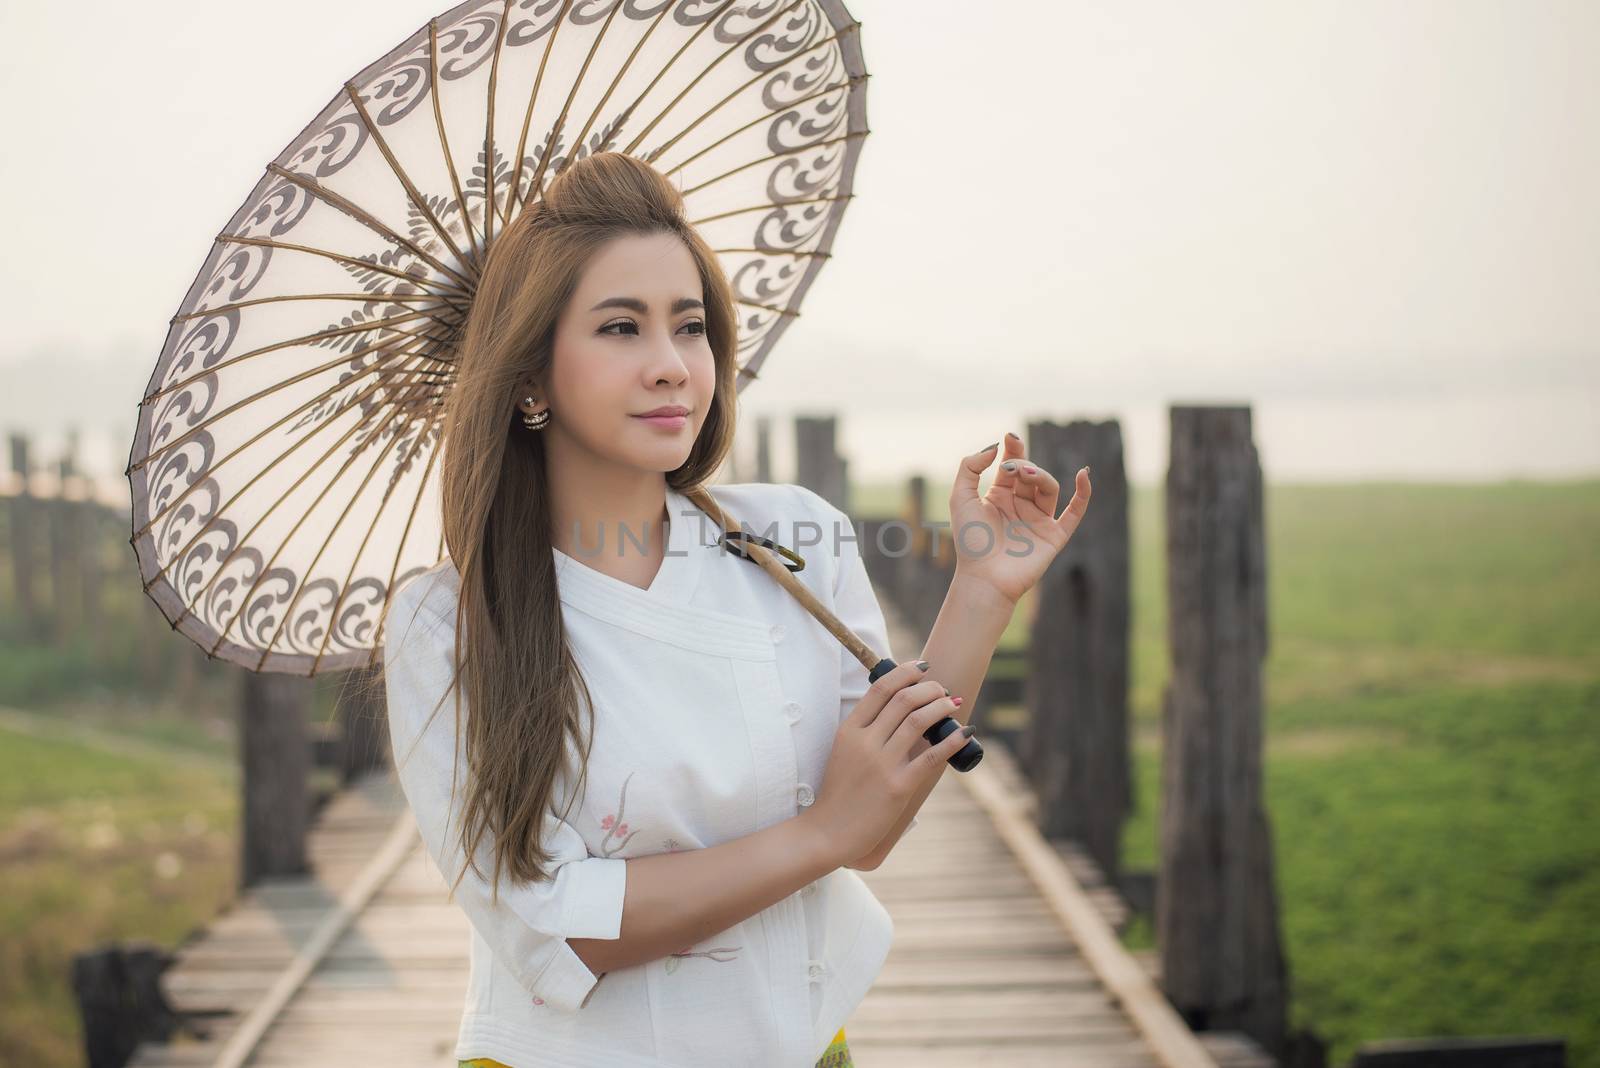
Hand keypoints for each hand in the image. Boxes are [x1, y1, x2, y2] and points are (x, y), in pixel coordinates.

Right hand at [804, 660, 970, 865]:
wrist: (828, 831)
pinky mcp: (898, 786)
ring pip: (919, 720)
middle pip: (903, 699)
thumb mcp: (843, 753)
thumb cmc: (838, 793)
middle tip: (942, 688)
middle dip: (929, 687)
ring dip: (942, 706)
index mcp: (849, 730)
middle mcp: (865, 742)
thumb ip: (865, 732)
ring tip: (953, 704)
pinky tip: (965, 732)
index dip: (905, 672)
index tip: (921, 667)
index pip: (880, 688)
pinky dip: (952, 740)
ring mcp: (882, 764)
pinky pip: (931, 756)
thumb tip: (898, 713)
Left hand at [948, 432, 1091, 605]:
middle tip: (1012, 467)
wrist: (984, 577)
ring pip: (1048, 487)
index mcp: (999, 497)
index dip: (1014, 450)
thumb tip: (995, 447)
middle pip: (1031, 474)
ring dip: (1040, 476)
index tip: (1010, 438)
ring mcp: (1038, 520)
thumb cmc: (969, 541)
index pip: (1012, 466)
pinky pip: (1074, 513)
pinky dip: (1084, 494)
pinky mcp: (1054, 536)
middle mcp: (1020, 506)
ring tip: (1025, 474)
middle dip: (1024, 465)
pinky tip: (1084, 475)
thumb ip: (970, 467)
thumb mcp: (960, 497)